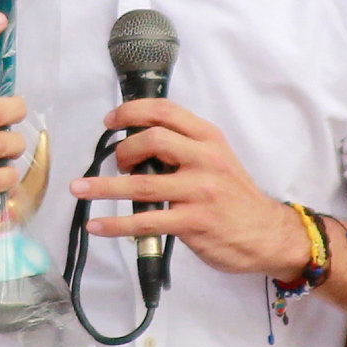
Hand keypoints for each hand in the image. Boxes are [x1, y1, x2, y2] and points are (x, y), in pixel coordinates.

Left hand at [74, 97, 313, 280]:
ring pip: (142, 184)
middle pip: (152, 140)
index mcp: (209, 139)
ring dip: (104, 186)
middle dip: (122, 150)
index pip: (165, 112)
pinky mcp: (194, 223)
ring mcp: (200, 192)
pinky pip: (146, 221)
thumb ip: (184, 148)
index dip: (132, 111)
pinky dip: (116, 224)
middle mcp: (205, 160)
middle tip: (115, 163)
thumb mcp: (218, 160)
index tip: (110, 121)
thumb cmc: (235, 197)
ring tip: (79, 188)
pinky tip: (97, 225)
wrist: (268, 234)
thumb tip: (138, 146)